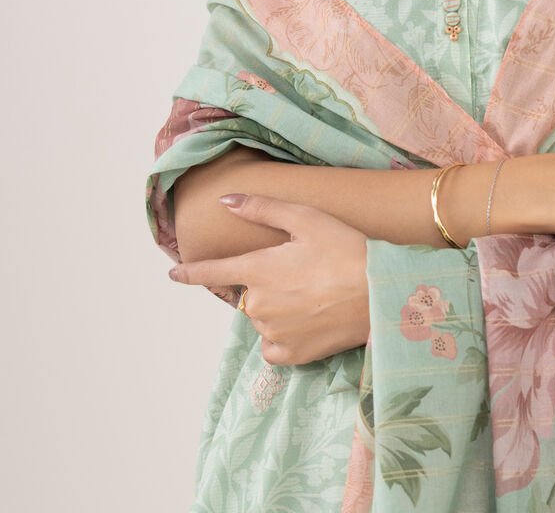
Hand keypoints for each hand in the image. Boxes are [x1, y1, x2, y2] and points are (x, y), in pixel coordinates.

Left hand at [168, 193, 370, 365]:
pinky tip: (306, 323)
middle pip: (248, 295)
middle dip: (267, 285)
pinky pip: (272, 347)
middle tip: (303, 274)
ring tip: (312, 296)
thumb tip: (225, 201)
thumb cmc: (345, 249)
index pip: (213, 272)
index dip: (191, 272)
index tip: (174, 273)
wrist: (379, 293)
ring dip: (276, 309)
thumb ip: (262, 209)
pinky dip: (282, 336)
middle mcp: (258, 304)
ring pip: (262, 319)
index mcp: (258, 269)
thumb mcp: (306, 219)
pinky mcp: (291, 354)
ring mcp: (273, 331)